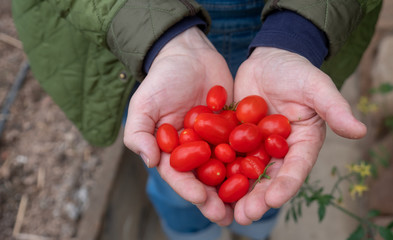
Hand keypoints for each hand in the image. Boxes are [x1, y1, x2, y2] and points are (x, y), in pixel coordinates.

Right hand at [123, 27, 233, 224]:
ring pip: (225, 168)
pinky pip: (242, 146)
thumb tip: (149, 161)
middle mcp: (193, 150)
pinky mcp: (233, 128)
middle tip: (227, 216)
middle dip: (214, 198)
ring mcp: (215, 140)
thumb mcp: (143, 104)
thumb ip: (139, 133)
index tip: (202, 199)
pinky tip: (264, 172)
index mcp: (171, 150)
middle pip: (203, 179)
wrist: (189, 54)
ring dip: (235, 187)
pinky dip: (251, 159)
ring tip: (248, 205)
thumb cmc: (162, 79)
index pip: (178, 175)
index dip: (189, 188)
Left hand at [233, 47, 366, 224]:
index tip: (275, 200)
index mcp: (300, 144)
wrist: (269, 60)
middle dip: (257, 198)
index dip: (286, 184)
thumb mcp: (317, 87)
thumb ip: (334, 108)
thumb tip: (360, 131)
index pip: (295, 168)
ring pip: (244, 172)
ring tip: (223, 210)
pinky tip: (204, 181)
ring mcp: (255, 145)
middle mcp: (278, 150)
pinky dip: (216, 167)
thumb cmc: (296, 71)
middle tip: (244, 215)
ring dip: (235, 191)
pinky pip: (225, 153)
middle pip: (268, 178)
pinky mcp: (234, 137)